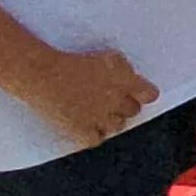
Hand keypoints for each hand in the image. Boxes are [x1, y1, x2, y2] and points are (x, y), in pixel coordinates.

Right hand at [21, 45, 156, 150]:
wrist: (44, 75)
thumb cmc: (74, 61)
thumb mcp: (109, 57)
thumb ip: (125, 69)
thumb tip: (134, 79)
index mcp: (125, 82)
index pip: (150, 95)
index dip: (144, 94)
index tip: (139, 93)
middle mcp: (116, 102)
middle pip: (132, 111)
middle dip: (126, 106)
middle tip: (112, 100)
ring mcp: (100, 118)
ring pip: (117, 126)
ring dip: (111, 120)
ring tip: (97, 112)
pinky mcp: (81, 130)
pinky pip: (96, 139)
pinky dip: (94, 134)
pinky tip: (88, 126)